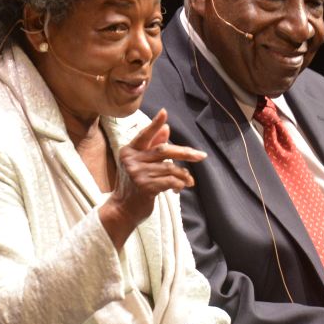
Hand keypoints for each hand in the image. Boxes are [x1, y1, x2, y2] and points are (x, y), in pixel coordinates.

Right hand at [101, 109, 206, 247]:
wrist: (122, 210)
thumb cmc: (132, 186)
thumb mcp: (139, 164)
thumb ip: (152, 147)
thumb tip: (167, 129)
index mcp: (129, 151)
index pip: (145, 135)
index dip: (155, 124)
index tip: (164, 112)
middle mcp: (131, 160)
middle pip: (164, 150)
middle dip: (185, 153)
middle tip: (201, 156)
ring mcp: (138, 173)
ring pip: (170, 168)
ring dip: (183, 175)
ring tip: (188, 181)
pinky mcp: (145, 186)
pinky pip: (171, 180)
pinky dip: (179, 184)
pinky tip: (178, 189)